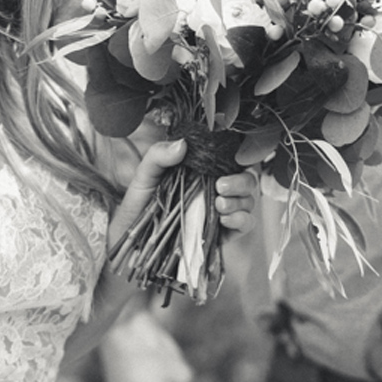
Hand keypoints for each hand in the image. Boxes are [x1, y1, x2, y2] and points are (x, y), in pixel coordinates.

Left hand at [109, 139, 258, 246]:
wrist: (132, 238)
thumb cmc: (139, 203)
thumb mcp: (146, 174)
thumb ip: (159, 155)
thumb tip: (182, 144)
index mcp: (203, 172)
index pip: (232, 160)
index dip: (238, 158)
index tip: (227, 161)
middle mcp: (216, 190)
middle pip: (247, 181)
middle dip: (241, 182)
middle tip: (221, 186)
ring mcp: (221, 212)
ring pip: (248, 202)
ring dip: (240, 202)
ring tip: (219, 205)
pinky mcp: (222, 234)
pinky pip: (245, 225)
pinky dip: (241, 220)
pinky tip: (224, 219)